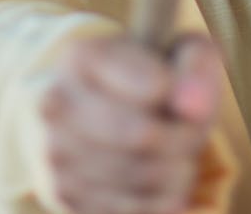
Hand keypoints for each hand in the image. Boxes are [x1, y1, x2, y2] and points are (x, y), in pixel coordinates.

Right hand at [39, 33, 221, 213]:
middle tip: (192, 130)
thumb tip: (195, 105)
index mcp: (82, 56)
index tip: (190, 94)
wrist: (107, 106)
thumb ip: (195, 66)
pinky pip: (131, 211)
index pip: (154, 86)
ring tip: (177, 151)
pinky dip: (159, 199)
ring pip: (140, 178)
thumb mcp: (179, 52)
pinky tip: (159, 174)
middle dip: (183, 139)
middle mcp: (56, 103)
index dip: (186, 97)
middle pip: (143, 137)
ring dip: (176, 171)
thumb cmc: (152, 75)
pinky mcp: (65, 196)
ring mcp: (55, 153)